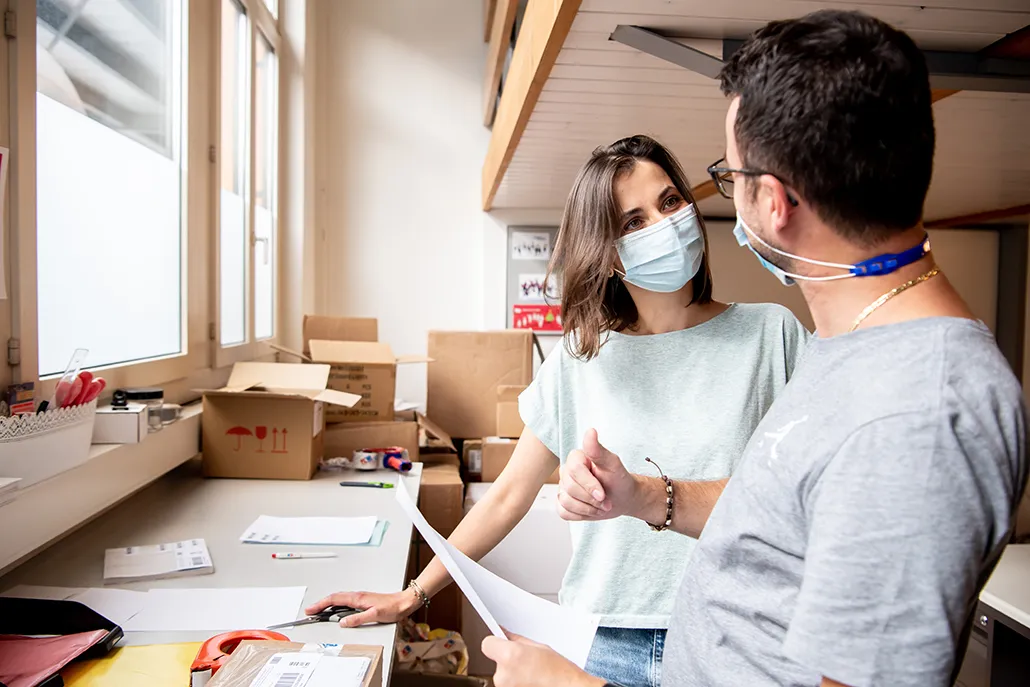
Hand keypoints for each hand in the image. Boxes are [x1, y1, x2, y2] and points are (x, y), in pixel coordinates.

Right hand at [304, 588, 420, 627]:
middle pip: (334, 598)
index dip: (320, 604)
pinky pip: (345, 601)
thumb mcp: (374, 615)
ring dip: (327, 604)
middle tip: (310, 611)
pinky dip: (336, 605)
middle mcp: (357, 596)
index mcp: (357, 598)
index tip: (311, 609)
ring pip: (339, 599)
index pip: (334, 599)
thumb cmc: (392, 607)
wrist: (404, 602)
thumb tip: (342, 622)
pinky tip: (336, 611)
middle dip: (320, 604)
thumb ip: (357, 619)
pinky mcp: (363, 601)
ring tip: (319, 611)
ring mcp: (360, 598)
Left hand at [482, 633, 604, 686]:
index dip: (495, 642)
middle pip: (495, 659)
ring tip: (531, 673)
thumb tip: (506, 634)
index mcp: (509, 656)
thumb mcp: (539, 647)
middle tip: (525, 661)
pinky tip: (530, 681)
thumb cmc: (559, 672)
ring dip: (511, 672)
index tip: (500, 642)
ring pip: (501, 673)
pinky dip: (515, 682)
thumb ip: (518, 640)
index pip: (487, 643)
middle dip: (506, 658)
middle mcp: (503, 674)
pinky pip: (506, 683)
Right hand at [558, 428, 637, 520]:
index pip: (574, 470)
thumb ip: (599, 450)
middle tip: (606, 501)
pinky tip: (591, 509)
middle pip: (569, 488)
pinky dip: (580, 515)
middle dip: (591, 499)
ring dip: (588, 508)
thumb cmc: (618, 479)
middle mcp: (567, 471)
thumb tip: (590, 431)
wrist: (622, 498)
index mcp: (576, 457)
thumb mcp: (613, 465)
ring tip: (600, 506)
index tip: (603, 493)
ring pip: (566, 502)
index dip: (589, 485)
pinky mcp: (563, 502)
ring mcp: (563, 487)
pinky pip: (563, 512)